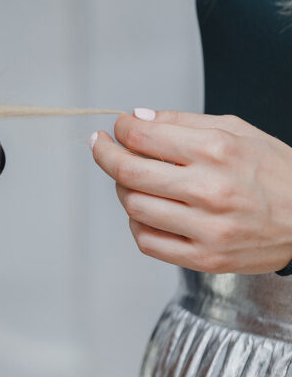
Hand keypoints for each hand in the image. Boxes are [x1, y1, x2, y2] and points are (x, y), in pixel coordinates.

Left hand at [90, 109, 291, 273]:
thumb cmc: (276, 172)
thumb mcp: (239, 131)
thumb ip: (183, 123)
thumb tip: (135, 118)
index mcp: (218, 151)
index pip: (142, 136)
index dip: (120, 129)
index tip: (118, 128)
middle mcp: (210, 190)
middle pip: (128, 172)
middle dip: (105, 154)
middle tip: (102, 147)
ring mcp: (207, 228)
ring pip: (133, 206)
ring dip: (124, 190)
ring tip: (135, 180)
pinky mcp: (206, 258)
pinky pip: (147, 242)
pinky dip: (137, 224)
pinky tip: (148, 212)